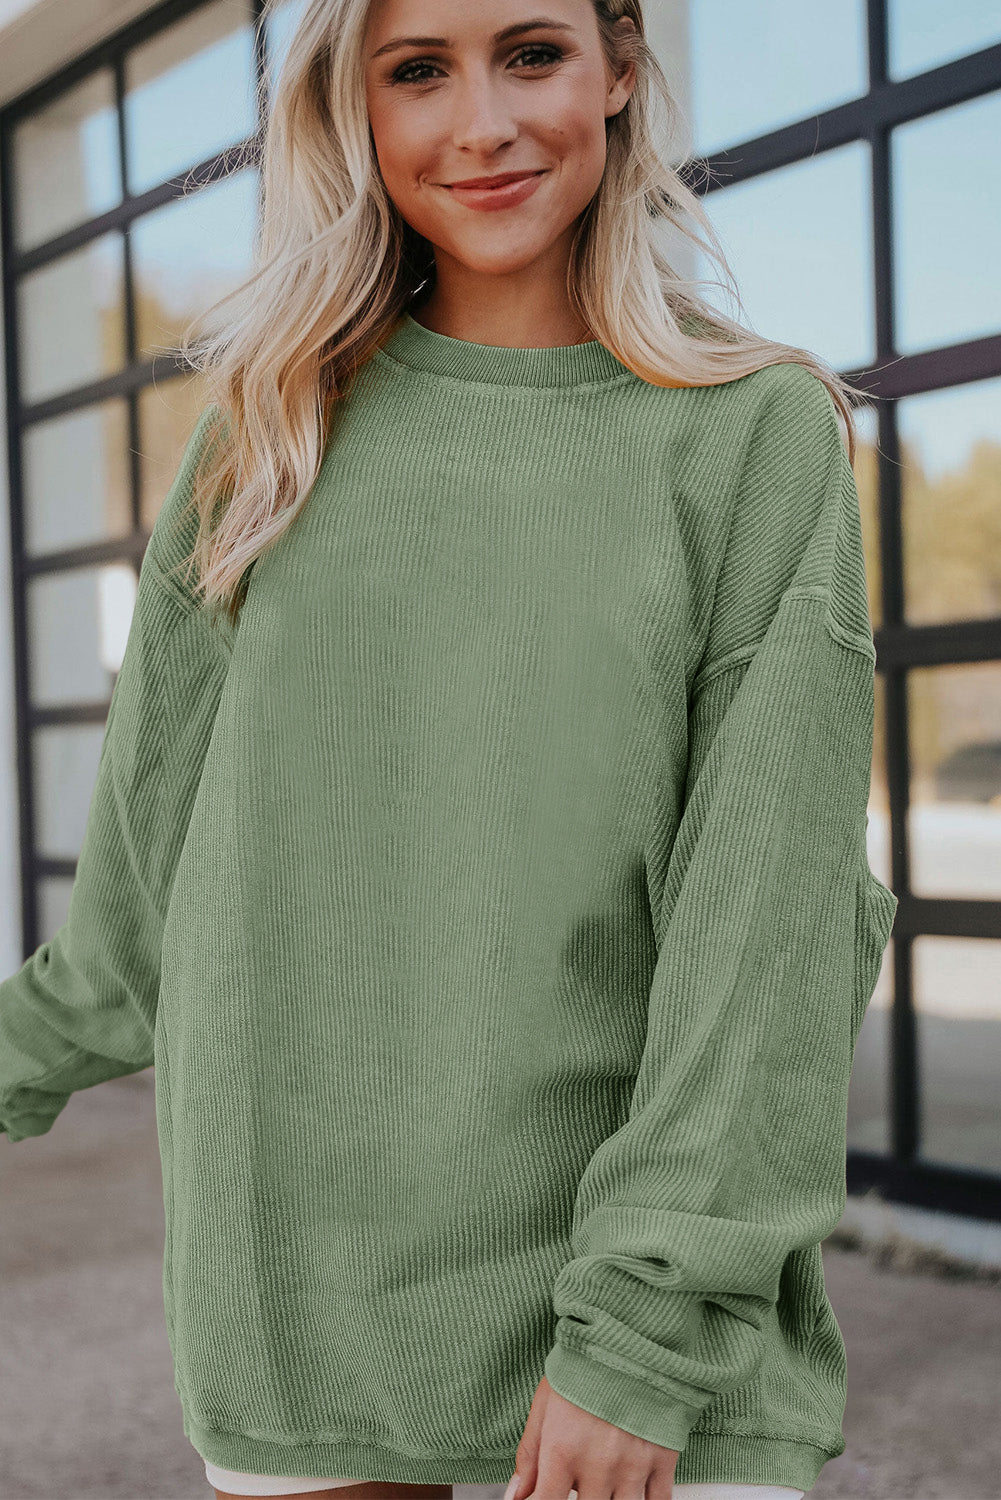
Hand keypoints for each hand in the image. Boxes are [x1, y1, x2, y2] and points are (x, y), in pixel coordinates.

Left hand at [505, 1375, 678, 1499]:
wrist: (630, 1334)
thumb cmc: (584, 1366)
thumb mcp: (545, 1404)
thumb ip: (529, 1455)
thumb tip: (515, 1496)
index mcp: (563, 1450)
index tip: (543, 1498)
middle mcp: (598, 1464)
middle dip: (580, 1498)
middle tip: (579, 1478)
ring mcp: (632, 1465)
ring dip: (611, 1499)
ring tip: (604, 1482)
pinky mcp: (662, 1458)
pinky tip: (634, 1490)